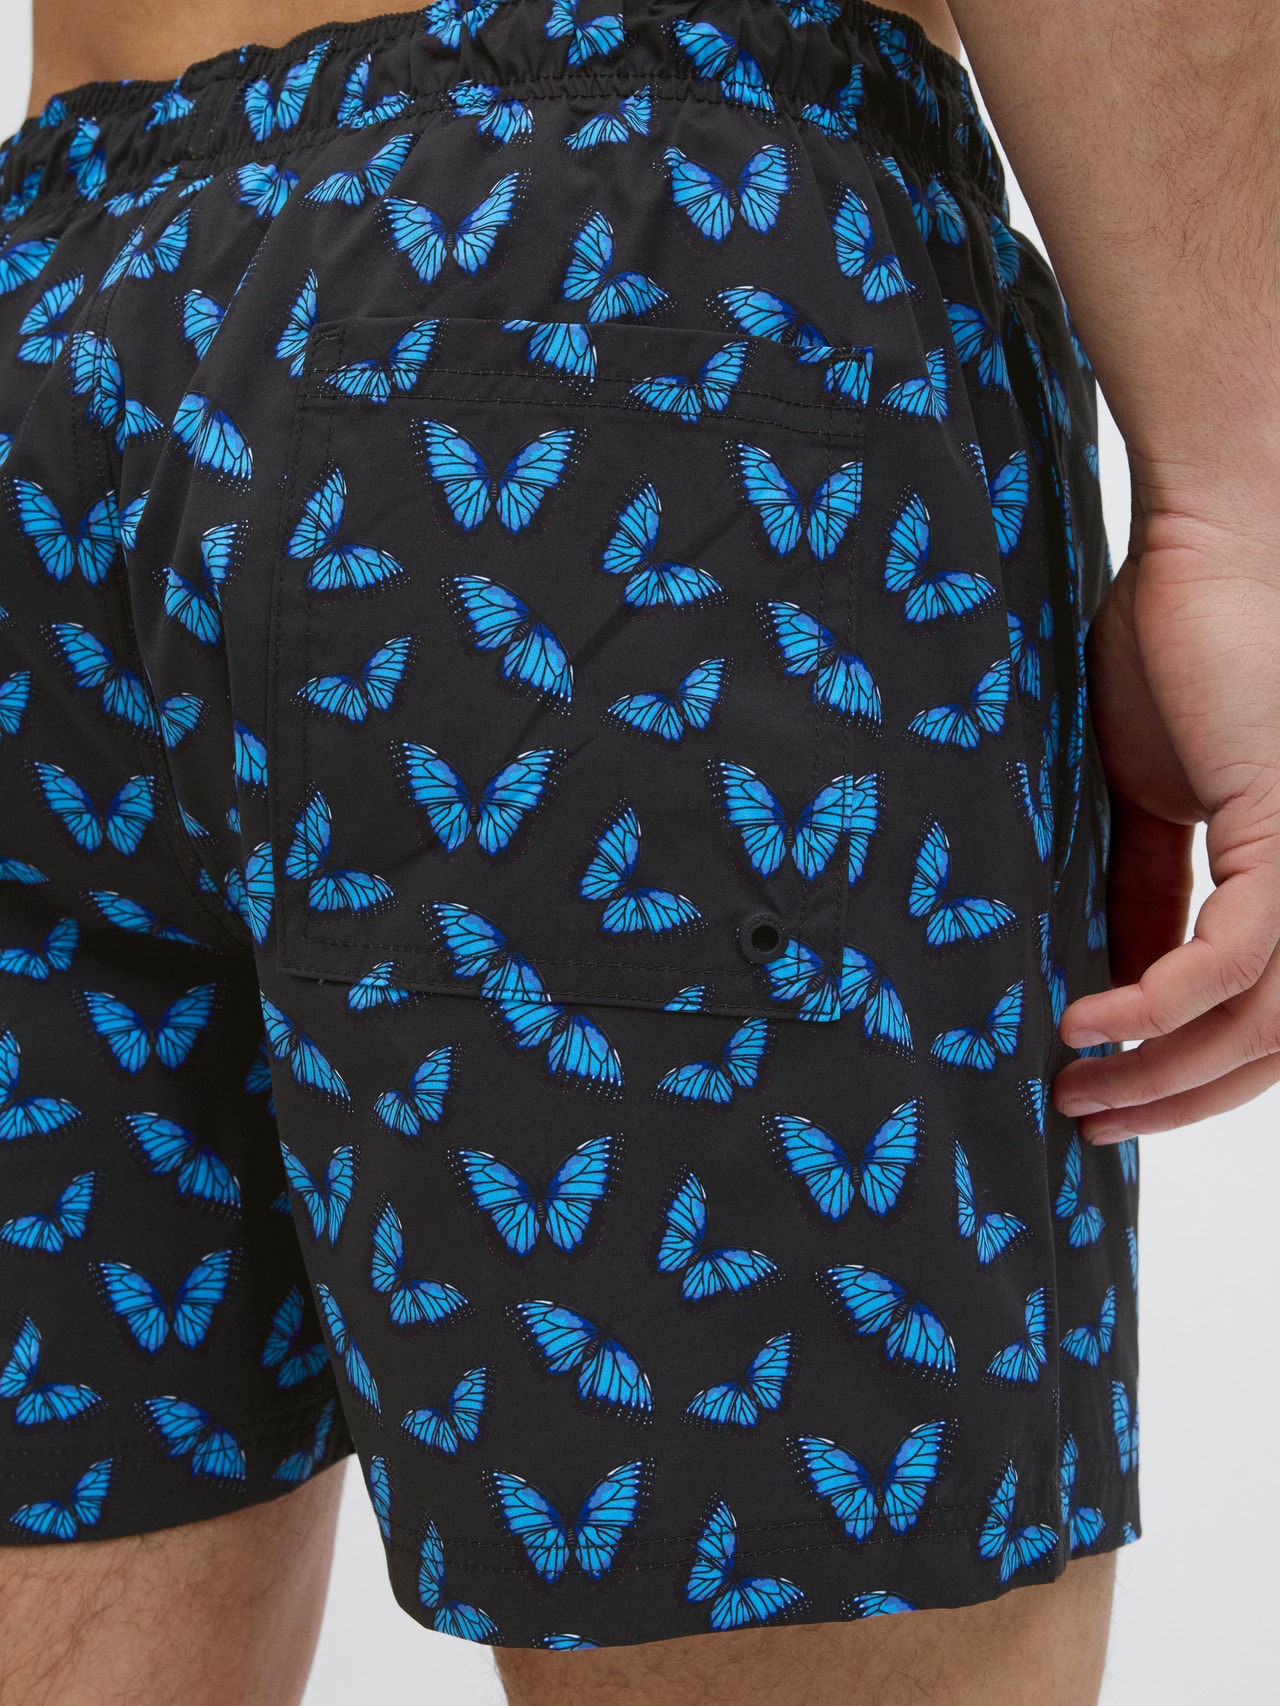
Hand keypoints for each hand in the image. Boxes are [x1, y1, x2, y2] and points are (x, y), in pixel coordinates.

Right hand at [1053, 497, 1279, 1140]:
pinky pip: (1232, 961)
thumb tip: (1114, 982)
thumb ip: (1144, 893)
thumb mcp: (1146, 802)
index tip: (1105, 1097)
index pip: (1260, 1013)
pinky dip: (1158, 1006)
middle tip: (1087, 1122)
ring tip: (1080, 1094)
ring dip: (1164, 1075)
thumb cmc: (1176, 652)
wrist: (1205, 550)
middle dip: (1177, 1099)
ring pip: (1261, 1022)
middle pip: (1272, 1043)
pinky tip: (1088, 1025)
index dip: (1190, 1074)